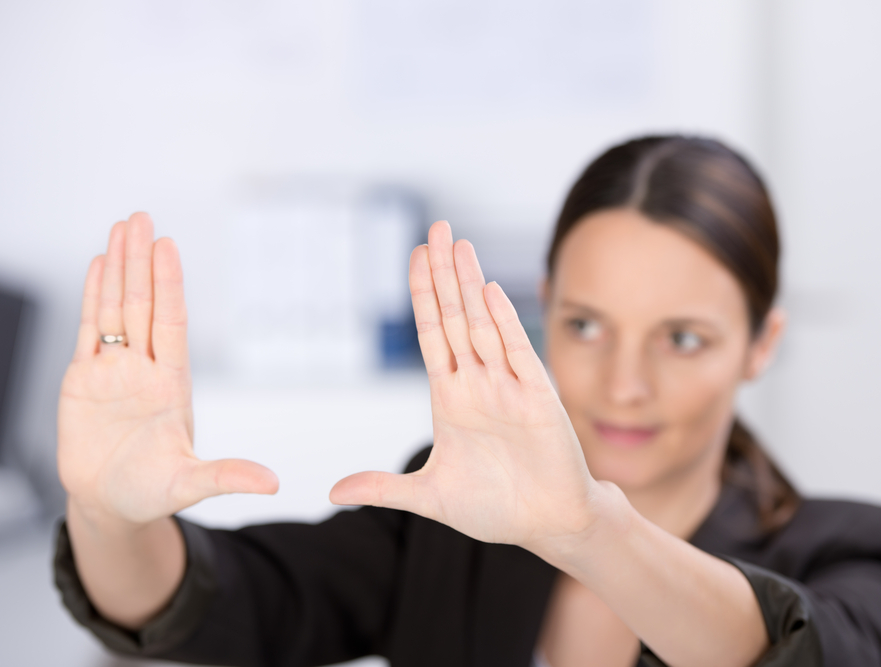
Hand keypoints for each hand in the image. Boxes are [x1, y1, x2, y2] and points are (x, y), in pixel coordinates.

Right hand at [58, 213, 277, 526]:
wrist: (111, 505)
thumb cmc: (151, 493)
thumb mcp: (190, 485)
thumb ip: (226, 478)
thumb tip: (272, 484)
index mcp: (172, 384)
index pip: (170, 323)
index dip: (169, 285)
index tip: (168, 247)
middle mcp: (144, 369)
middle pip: (140, 304)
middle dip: (140, 261)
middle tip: (141, 217)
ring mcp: (114, 371)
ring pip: (114, 308)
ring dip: (117, 268)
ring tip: (121, 228)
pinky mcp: (83, 379)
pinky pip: (87, 329)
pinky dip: (92, 296)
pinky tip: (97, 264)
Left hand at [331, 221, 610, 557]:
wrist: (548, 525)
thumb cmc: (495, 508)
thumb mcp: (430, 496)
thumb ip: (384, 488)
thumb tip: (333, 492)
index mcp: (451, 399)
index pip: (432, 335)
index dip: (422, 295)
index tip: (414, 255)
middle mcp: (478, 384)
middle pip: (456, 317)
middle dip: (444, 274)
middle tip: (437, 228)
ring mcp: (508, 387)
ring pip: (483, 325)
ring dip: (469, 284)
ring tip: (458, 244)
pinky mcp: (538, 399)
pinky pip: (517, 353)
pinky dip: (503, 322)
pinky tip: (488, 291)